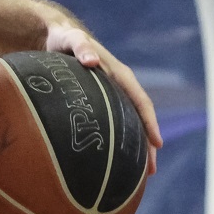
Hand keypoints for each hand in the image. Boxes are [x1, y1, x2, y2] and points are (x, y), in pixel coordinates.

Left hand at [43, 24, 164, 173]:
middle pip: (138, 119)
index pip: (140, 101)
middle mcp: (119, 87)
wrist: (55, 38)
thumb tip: (92, 61)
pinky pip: (112, 125)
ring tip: (138, 175)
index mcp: (119, 74)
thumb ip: (81, 47)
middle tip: (151, 172)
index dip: (150, 122)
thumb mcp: (71, 40)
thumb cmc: (64, 40)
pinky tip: (111, 162)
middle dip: (147, 145)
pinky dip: (116, 142)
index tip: (157, 143)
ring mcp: (110, 97)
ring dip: (134, 148)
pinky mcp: (99, 103)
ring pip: (127, 125)